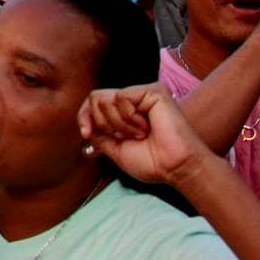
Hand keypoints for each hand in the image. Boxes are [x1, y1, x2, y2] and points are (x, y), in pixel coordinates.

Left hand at [79, 83, 210, 189]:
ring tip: (139, 134)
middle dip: (102, 123)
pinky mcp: (153, 90)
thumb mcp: (116, 149)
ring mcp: (143, 93)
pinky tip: (145, 127)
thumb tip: (86, 126)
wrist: (176, 168)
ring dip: (117, 124)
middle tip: (123, 137)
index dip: (84, 116)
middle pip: (95, 98)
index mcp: (126, 112)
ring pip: (105, 98)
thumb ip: (100, 135)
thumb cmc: (153, 162)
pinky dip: (128, 118)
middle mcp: (134, 99)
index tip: (86, 133)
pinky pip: (121, 97)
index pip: (94, 102)